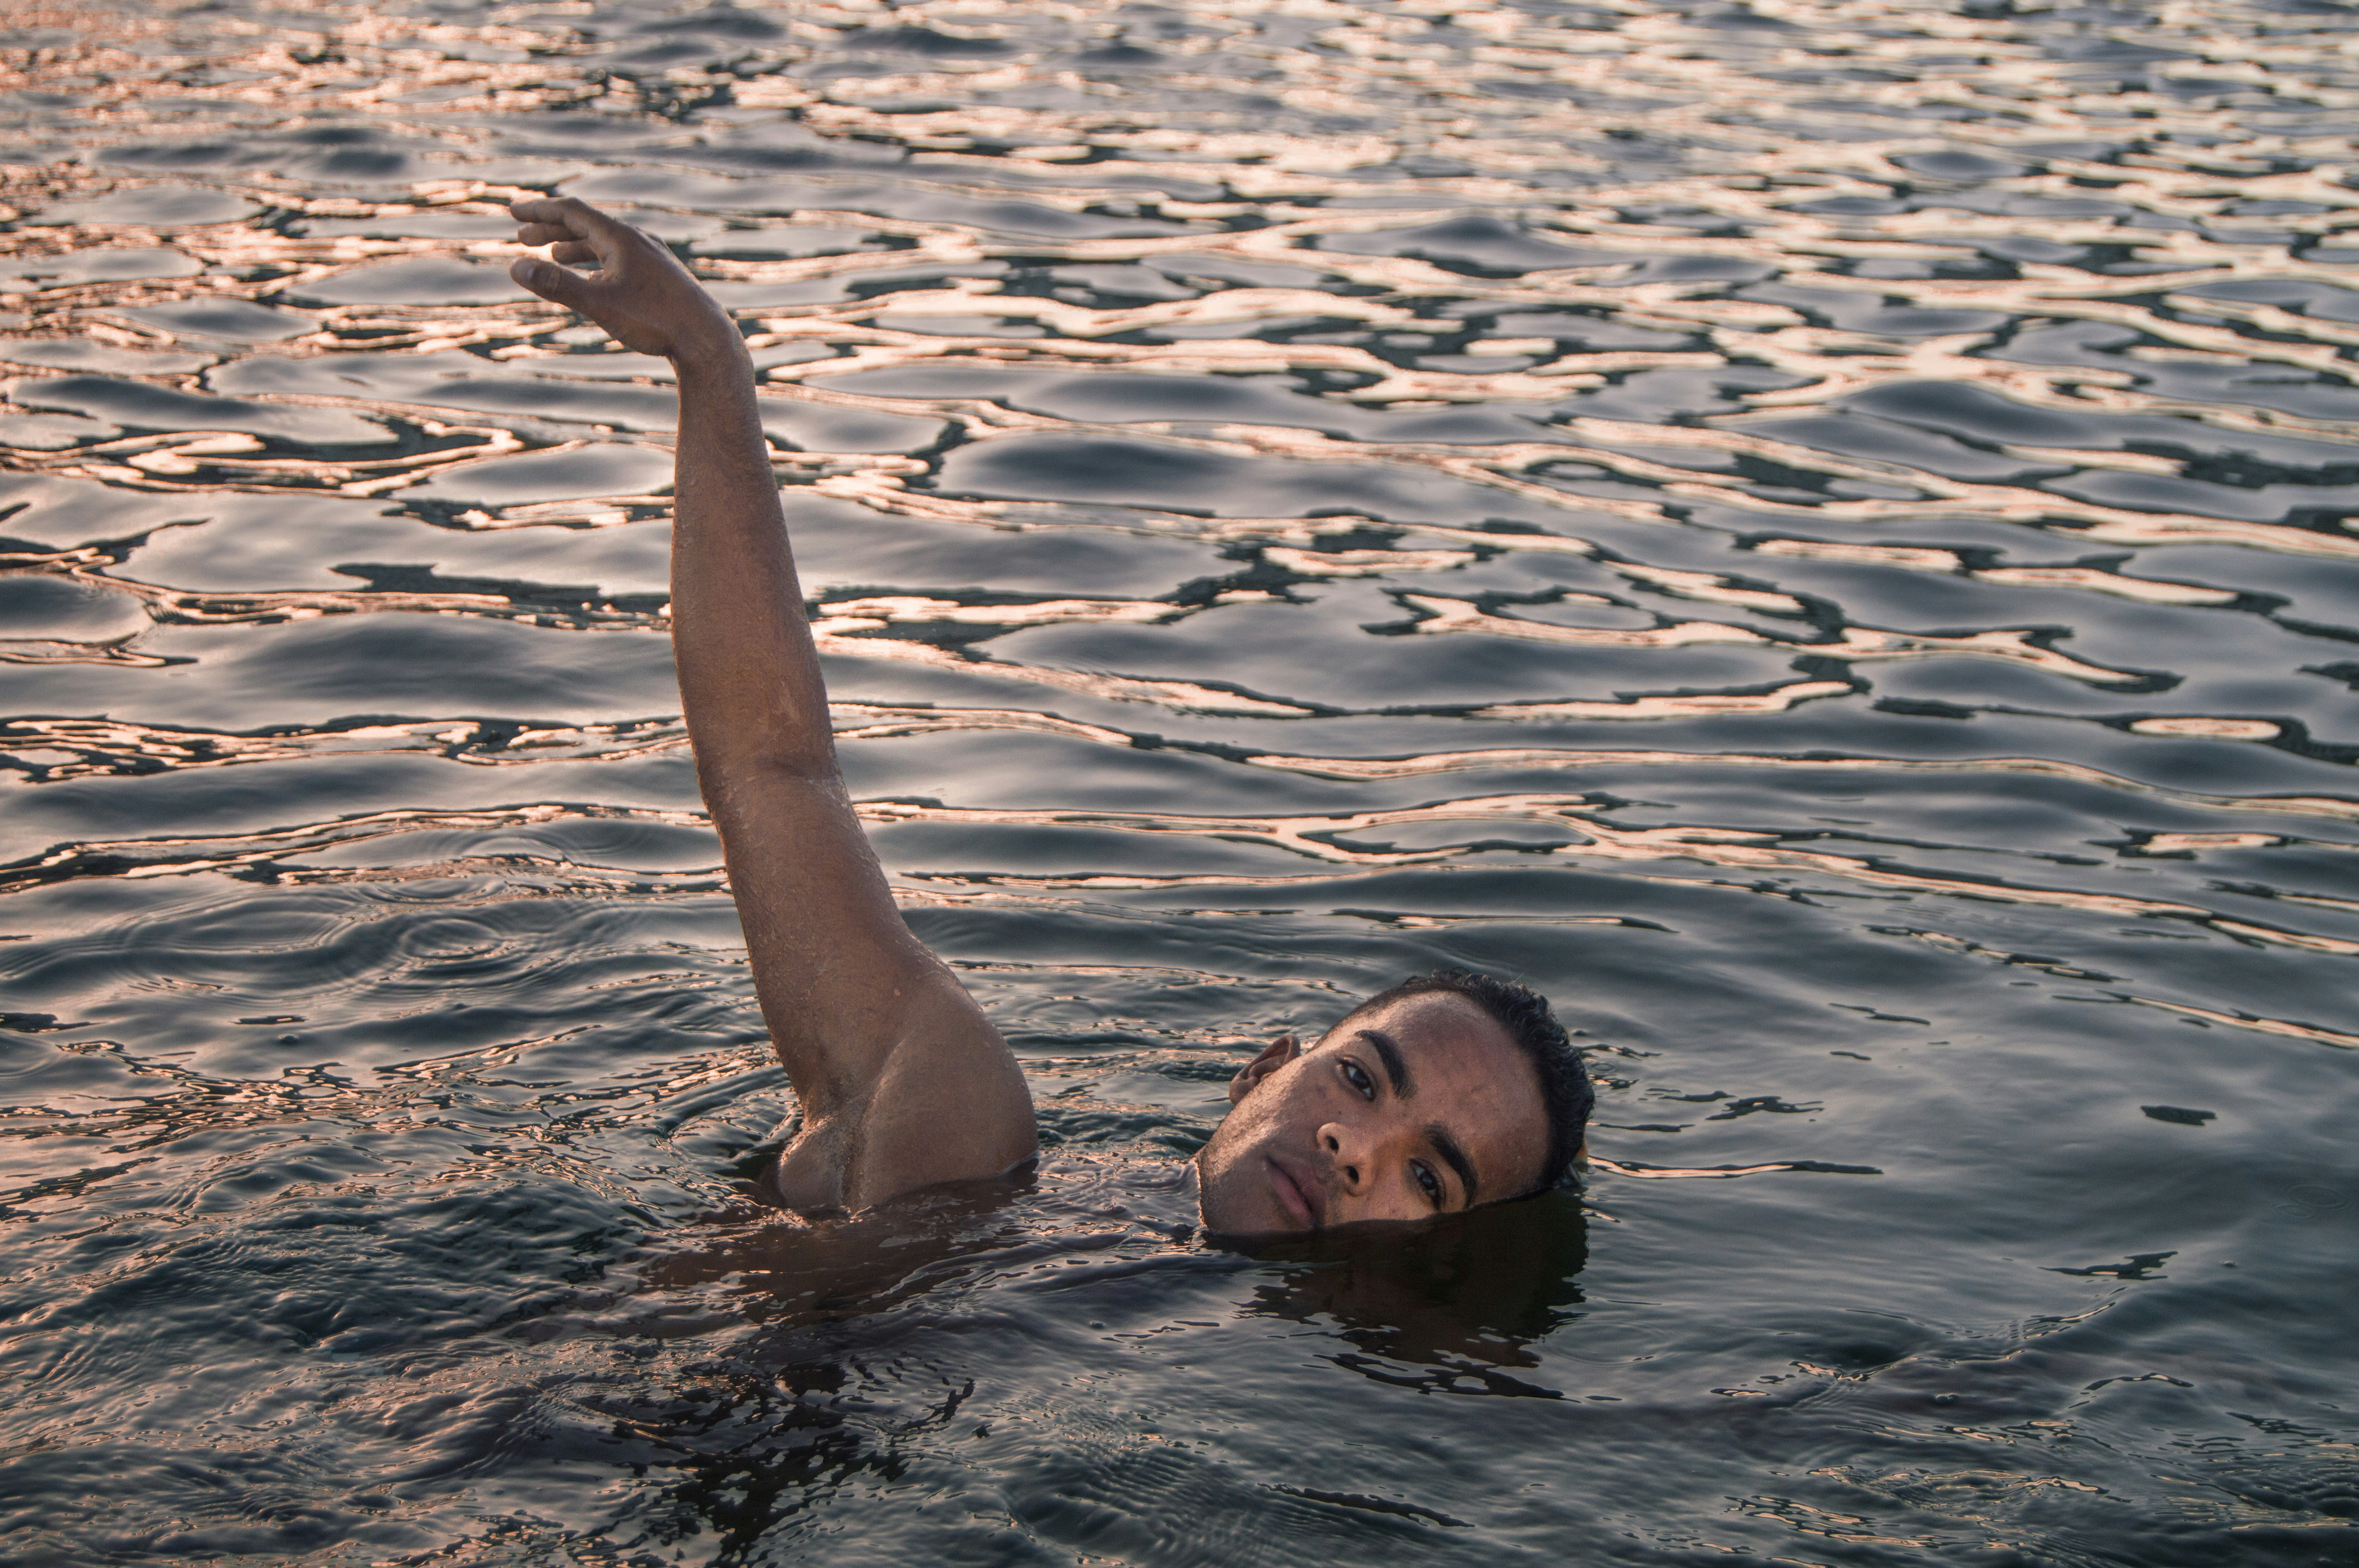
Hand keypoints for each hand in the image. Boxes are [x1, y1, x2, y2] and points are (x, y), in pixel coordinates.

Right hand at [508, 196, 745, 365]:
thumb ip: (556, 285)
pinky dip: (599, 264)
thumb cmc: (655, 321)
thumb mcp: (599, 303)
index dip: (539, 210)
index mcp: (622, 238)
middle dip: (552, 229)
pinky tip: (593, 281)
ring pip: (605, 244)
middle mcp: (639, 241)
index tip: (513, 210)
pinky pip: (621, 260)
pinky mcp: (662, 277)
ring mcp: (653, 258)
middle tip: (522, 237)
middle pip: (587, 225)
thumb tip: (515, 268)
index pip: (572, 211)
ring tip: (552, 257)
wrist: (707, 340)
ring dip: (575, 247)